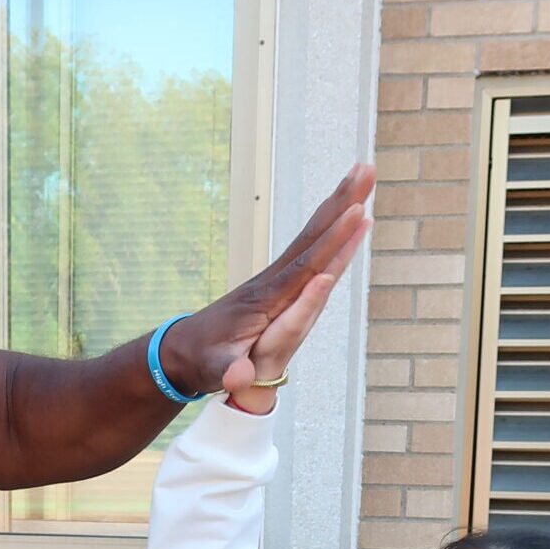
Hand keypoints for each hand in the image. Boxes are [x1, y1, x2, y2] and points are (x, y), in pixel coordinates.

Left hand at [160, 163, 374, 405]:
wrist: (181, 350)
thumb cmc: (202, 362)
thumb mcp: (214, 371)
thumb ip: (229, 373)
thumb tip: (239, 379)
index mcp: (265, 300)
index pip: (305, 267)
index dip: (333, 242)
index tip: (358, 212)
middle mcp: (273, 282)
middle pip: (313, 237)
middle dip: (342, 204)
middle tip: (368, 169)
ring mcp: (275, 280)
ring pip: (313, 237)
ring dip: (339, 205)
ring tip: (363, 174)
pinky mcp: (277, 284)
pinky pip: (310, 249)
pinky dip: (330, 229)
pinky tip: (349, 215)